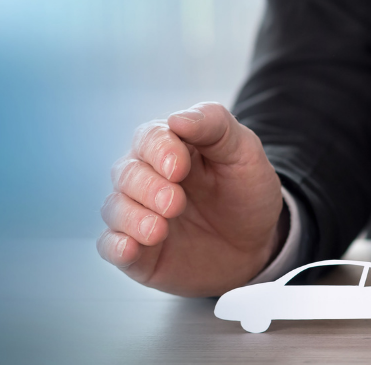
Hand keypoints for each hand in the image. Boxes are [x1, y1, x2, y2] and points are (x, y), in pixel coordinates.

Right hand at [97, 102, 283, 296]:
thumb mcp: (244, 153)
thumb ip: (215, 126)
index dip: (159, 150)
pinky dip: (115, 246)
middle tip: (174, 203)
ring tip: (158, 230)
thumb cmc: (247, 193)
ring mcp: (140, 215)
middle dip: (147, 187)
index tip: (179, 168)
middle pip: (126, 173)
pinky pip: (111, 246)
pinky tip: (130, 248)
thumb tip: (177, 118)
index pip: (149, 138)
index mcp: (170, 148)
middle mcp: (147, 179)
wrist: (259, 245)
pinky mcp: (139, 252)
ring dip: (132, 217)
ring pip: (114, 208)